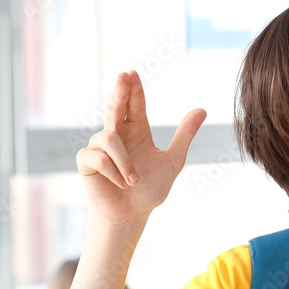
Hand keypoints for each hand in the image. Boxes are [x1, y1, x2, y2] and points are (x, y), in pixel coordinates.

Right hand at [76, 70, 206, 225]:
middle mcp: (117, 134)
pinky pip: (98, 157)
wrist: (131, 214)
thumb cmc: (150, 189)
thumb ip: (184, 136)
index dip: (133, 89)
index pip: (135, 105)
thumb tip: (202, 109)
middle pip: (115, 106)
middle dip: (119, 91)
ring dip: (124, 162)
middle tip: (123, 75)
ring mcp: (99, 147)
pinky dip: (113, 172)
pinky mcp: (86, 162)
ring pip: (109, 138)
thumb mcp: (173, 161)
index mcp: (137, 131)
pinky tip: (120, 184)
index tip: (132, 73)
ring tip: (133, 181)